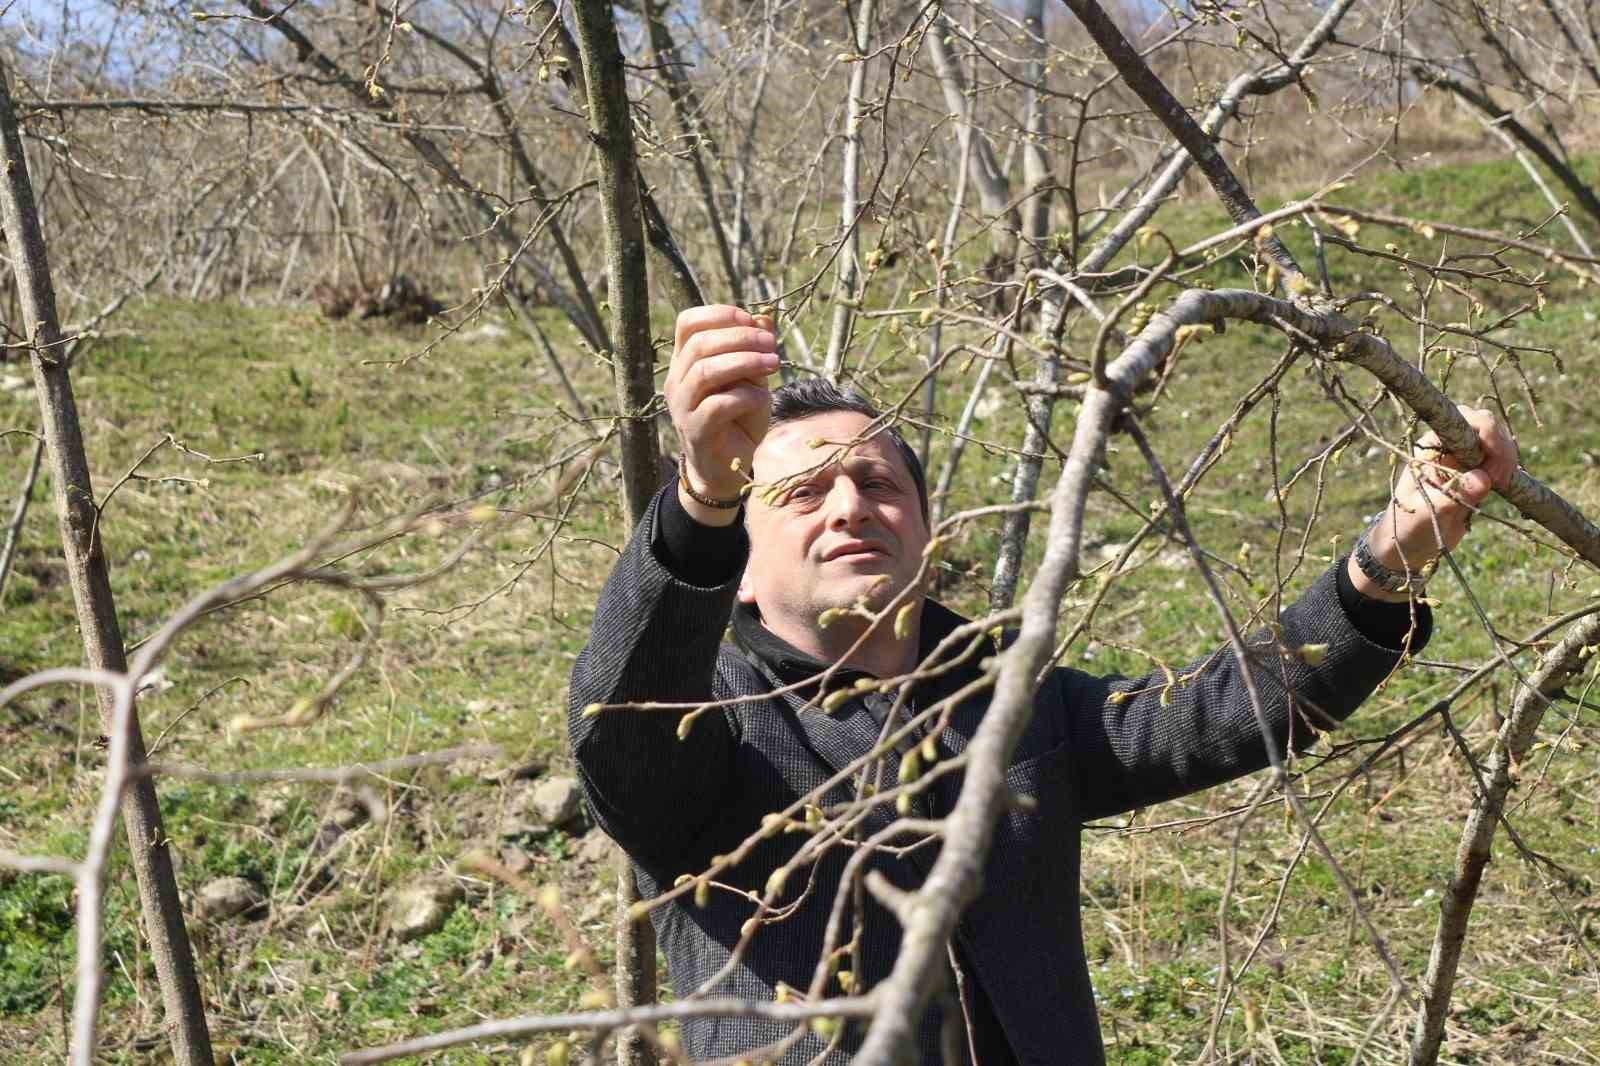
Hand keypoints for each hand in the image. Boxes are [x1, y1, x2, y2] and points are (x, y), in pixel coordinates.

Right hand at [664, 305, 778, 516]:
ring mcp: (682, 407)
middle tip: (771, 344)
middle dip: (741, 337)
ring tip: (773, 363)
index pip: (688, 323)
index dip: (720, 314)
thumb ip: (754, 350)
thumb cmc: (738, 419)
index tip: (751, 321)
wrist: (725, 469)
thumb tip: (764, 317)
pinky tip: (763, 399)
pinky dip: (746, 396)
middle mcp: (677, 381)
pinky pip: (718, 405)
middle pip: (699, 344)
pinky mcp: (696, 431)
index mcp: (685, 362)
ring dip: (744, 362)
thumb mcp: (751, 379)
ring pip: (705, 371)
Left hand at [1352, 405, 1518, 600]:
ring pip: (1495, 439)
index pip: (1463, 420)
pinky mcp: (1476, 472)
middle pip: (1484, 423)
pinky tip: (1506, 484)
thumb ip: (1455, 496)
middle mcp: (1447, 446)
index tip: (1494, 466)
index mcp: (1429, 447)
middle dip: (1500, 446)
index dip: (1487, 434)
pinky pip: (1499, 459)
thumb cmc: (1410, 527)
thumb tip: (1483, 478)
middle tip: (1501, 479)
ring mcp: (1463, 457)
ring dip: (1507, 457)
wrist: (1411, 545)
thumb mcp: (1429, 514)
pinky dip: (1508, 467)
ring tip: (1502, 484)